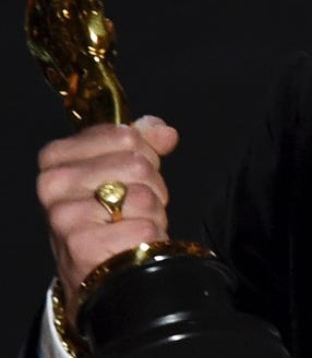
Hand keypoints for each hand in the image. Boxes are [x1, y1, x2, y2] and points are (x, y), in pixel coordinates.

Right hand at [36, 115, 178, 324]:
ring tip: (132, 225)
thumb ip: (143, 143)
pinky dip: (150, 237)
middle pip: (138, 164)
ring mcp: (65, 216)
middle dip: (151, 186)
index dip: (144, 155)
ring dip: (152, 213)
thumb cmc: (107, 216)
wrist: (96, 271)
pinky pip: (144, 227)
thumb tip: (164, 133)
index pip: (125, 135)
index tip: (131, 176)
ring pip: (143, 195)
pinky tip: (132, 245)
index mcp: (57, 157)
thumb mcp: (118, 171)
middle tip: (134, 207)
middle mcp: (54, 184)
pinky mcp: (83, 246)